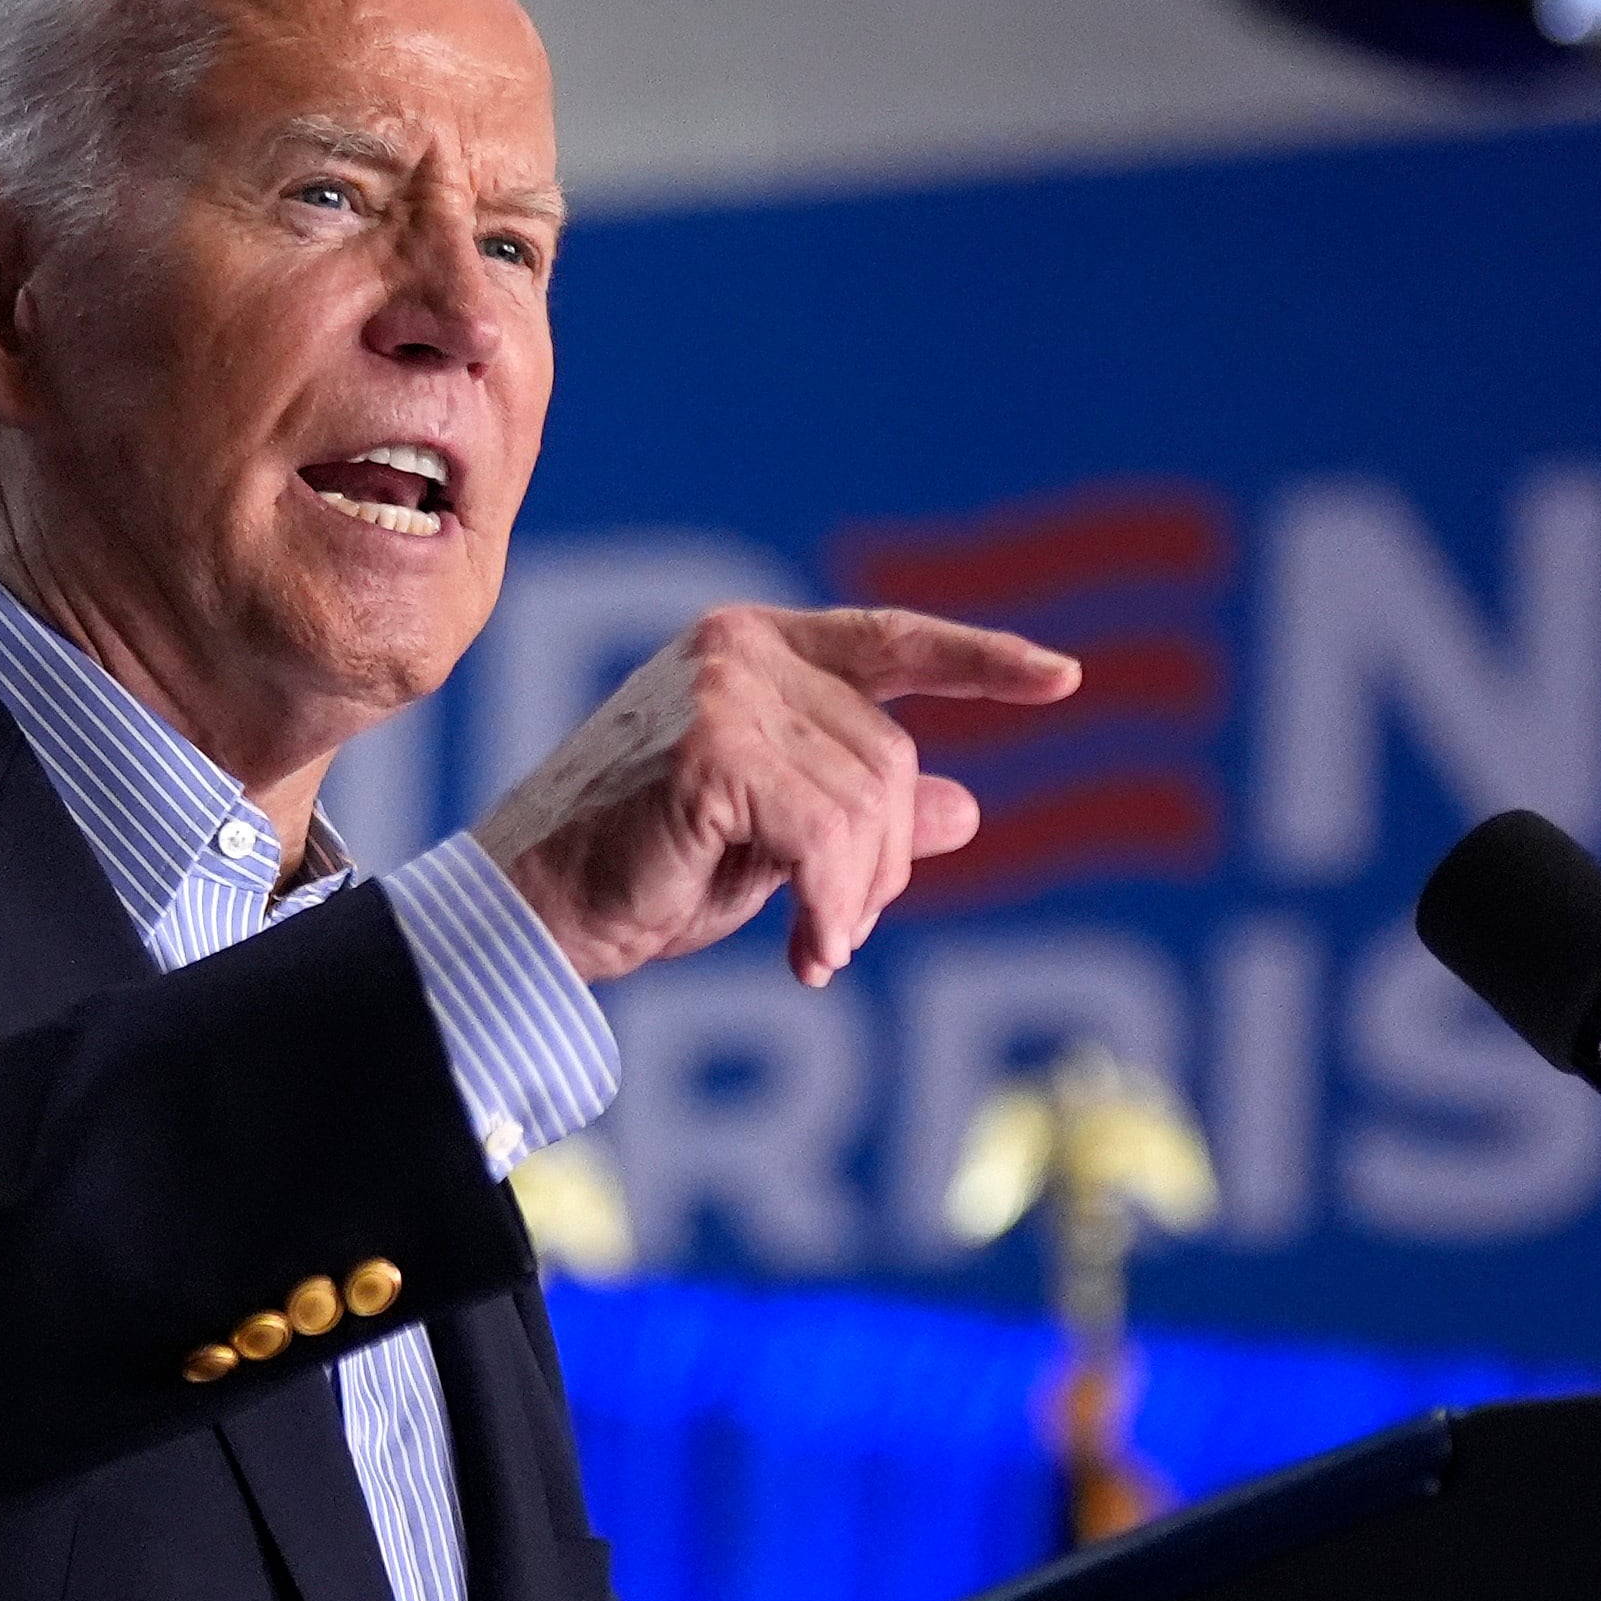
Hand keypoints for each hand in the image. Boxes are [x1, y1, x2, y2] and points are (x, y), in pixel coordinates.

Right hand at [473, 605, 1081, 986]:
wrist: (535, 912)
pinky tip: (805, 957)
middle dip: (885, 862)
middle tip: (840, 933)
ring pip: (871, 804)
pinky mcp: (712, 754)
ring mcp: (723, 693)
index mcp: (753, 647)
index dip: (980, 662)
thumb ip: (860, 812)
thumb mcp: (773, 840)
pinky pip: (828, 838)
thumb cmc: (640, 873)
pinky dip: (832, 909)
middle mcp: (739, 650)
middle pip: (893, 757)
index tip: (1064, 681)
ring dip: (857, 898)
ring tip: (817, 947)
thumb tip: (971, 808)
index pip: (891, 642)